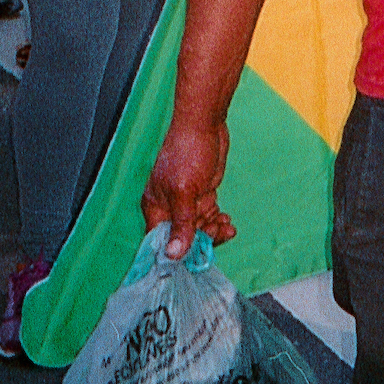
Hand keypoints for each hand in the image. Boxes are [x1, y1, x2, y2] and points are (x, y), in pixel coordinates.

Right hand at [141, 119, 233, 258]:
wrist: (205, 124)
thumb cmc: (187, 150)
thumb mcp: (184, 190)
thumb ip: (181, 223)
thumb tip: (173, 254)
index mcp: (155, 207)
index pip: (160, 241)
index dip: (176, 253)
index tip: (193, 259)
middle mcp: (169, 207)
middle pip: (182, 237)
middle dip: (201, 240)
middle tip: (218, 232)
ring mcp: (187, 201)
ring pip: (198, 228)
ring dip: (213, 232)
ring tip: (227, 228)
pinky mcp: (202, 194)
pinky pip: (208, 216)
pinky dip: (217, 222)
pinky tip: (228, 222)